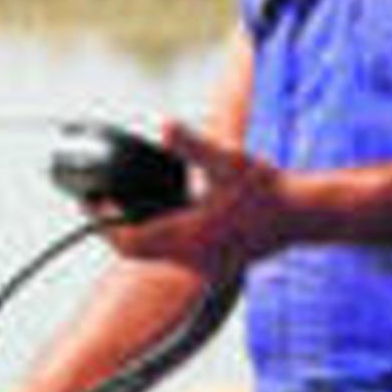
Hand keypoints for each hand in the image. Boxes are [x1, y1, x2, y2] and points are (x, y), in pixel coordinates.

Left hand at [104, 122, 289, 282]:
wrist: (304, 216)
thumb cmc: (269, 189)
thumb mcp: (229, 161)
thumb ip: (193, 145)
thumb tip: (165, 125)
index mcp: (188, 238)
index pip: (128, 239)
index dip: (102, 219)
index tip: (87, 196)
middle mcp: (191, 260)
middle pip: (135, 251)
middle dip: (113, 226)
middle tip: (96, 198)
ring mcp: (203, 266)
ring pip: (154, 255)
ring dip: (135, 232)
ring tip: (120, 202)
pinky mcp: (214, 264)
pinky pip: (172, 255)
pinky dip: (158, 236)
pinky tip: (159, 214)